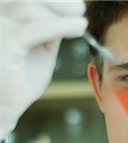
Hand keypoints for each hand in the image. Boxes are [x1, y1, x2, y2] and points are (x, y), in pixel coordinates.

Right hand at [0, 0, 87, 138]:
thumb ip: (47, 32)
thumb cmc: (17, 82)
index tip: (74, 5)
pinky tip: (79, 27)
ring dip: (62, 12)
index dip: (51, 0)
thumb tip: (67, 14)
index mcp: (1, 20)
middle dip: (58, 2)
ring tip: (81, 22)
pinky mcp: (5, 43)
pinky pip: (37, 28)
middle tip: (80, 9)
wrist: (3, 109)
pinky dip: (62, 25)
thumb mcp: (37, 51)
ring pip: (31, 7)